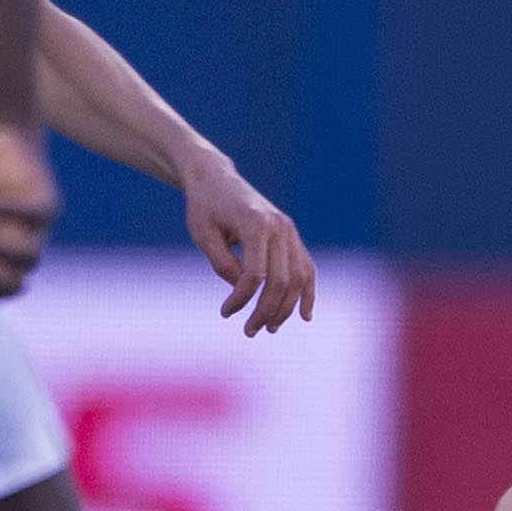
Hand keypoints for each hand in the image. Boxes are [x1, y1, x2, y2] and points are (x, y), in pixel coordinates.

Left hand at [180, 154, 317, 334]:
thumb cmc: (205, 207)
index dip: (241, 299)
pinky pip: (306, 267)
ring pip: (298, 277)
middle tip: (250, 331)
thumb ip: (223, 264)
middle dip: (266, 311)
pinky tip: (305, 316)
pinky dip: (307, 292)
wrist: (216, 179)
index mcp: (255, 224)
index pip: (255, 274)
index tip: (225, 312)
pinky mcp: (292, 235)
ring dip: (287, 307)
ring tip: (271, 328)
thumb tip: (243, 289)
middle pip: (281, 280)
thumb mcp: (203, 235)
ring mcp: (290, 231)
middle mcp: (279, 227)